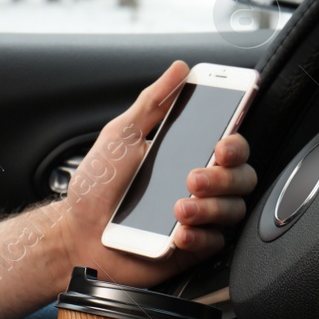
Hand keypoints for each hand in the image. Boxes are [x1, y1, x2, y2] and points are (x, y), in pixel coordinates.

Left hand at [52, 61, 257, 286]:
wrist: (75, 233)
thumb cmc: (97, 187)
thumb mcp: (121, 135)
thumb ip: (153, 102)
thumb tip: (179, 70)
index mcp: (190, 156)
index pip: (233, 148)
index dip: (237, 145)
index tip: (222, 144)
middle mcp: (202, 187)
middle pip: (243, 179)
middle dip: (223, 178)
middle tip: (192, 178)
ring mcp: (200, 218)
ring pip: (233, 210)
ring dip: (209, 207)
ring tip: (178, 208)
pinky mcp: (193, 249)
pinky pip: (214, 242)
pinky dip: (198, 236)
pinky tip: (178, 233)